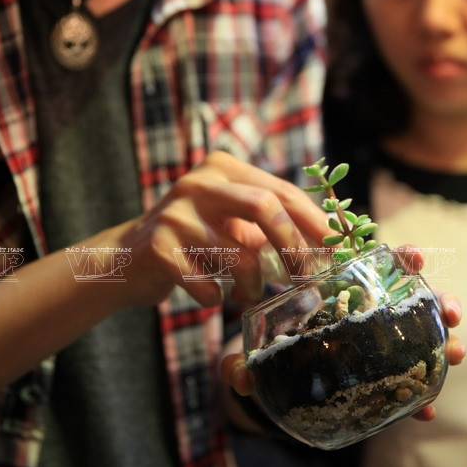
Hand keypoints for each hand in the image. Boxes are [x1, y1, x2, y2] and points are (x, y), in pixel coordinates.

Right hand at [100, 151, 327, 308]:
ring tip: (248, 291)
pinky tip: (211, 295)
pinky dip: (216, 298)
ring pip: (238, 254)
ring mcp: (176, 212)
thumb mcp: (234, 221)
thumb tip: (330, 243)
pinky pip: (206, 284)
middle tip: (305, 276)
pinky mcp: (158, 247)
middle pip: (264, 206)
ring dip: (251, 284)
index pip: (281, 189)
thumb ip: (273, 223)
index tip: (337, 247)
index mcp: (224, 168)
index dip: (314, 220)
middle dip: (293, 246)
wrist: (128, 257)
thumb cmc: (196, 240)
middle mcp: (199, 182)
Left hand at [222, 243, 465, 420]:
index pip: (376, 267)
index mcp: (341, 294)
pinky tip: (426, 408)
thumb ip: (243, 362)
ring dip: (444, 342)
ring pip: (421, 337)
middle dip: (438, 300)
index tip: (416, 255)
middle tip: (453, 310)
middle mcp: (367, 315)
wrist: (273, 381)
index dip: (400, 258)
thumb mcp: (254, 352)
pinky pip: (407, 382)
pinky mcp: (381, 378)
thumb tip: (238, 376)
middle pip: (412, 299)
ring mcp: (378, 346)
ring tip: (457, 351)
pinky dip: (420, 394)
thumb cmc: (268, 350)